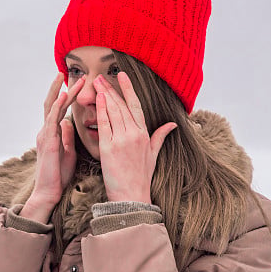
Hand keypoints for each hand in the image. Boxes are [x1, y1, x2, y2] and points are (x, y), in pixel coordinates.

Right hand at [31, 72, 85, 205]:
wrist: (48, 192)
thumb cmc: (58, 176)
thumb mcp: (67, 152)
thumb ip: (67, 137)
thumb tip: (68, 123)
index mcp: (51, 134)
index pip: (58, 110)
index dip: (65, 95)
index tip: (74, 83)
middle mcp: (46, 131)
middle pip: (51, 104)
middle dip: (58, 87)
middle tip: (64, 71)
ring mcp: (45, 135)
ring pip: (51, 108)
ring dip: (59, 92)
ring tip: (66, 78)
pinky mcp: (48, 141)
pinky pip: (52, 120)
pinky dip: (57, 106)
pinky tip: (63, 97)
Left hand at [93, 72, 177, 202]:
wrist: (131, 196)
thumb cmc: (140, 177)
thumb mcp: (153, 154)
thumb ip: (160, 136)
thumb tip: (173, 124)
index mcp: (144, 134)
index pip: (136, 106)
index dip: (129, 89)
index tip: (122, 76)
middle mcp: (134, 134)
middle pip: (122, 106)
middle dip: (112, 89)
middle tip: (102, 77)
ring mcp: (121, 140)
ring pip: (113, 112)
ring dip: (105, 95)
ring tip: (97, 83)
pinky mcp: (109, 148)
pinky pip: (104, 125)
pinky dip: (101, 111)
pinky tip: (98, 99)